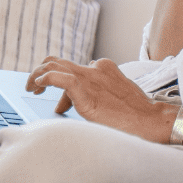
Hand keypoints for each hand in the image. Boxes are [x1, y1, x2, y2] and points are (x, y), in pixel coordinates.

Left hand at [27, 57, 169, 143]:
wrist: (152, 121)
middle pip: (59, 61)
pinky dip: (45, 79)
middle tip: (34, 86)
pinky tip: (38, 85)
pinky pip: (58, 78)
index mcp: (103, 68)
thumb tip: (73, 99)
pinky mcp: (85, 90)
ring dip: (37, 75)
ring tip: (30, 87)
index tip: (60, 102)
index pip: (74, 69)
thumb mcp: (115, 98)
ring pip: (53, 66)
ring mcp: (89, 77)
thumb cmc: (137, 115)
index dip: (61, 83)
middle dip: (42, 71)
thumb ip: (97, 93)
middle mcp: (94, 68)